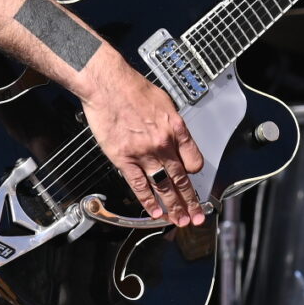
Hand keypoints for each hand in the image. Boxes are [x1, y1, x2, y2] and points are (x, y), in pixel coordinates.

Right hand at [79, 52, 205, 225]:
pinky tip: (156, 212)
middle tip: (197, 217)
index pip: (194, 160)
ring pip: (163, 186)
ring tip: (180, 220)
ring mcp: (144, 153)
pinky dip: (149, 201)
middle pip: (181, 178)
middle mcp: (163, 143)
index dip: (195, 173)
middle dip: (191, 201)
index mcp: (176, 128)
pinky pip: (139, 185)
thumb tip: (175, 140)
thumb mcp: (164, 102)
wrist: (106, 84)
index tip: (195, 182)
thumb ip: (171, 124)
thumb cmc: (131, 88)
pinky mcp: (124, 158)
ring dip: (173, 206)